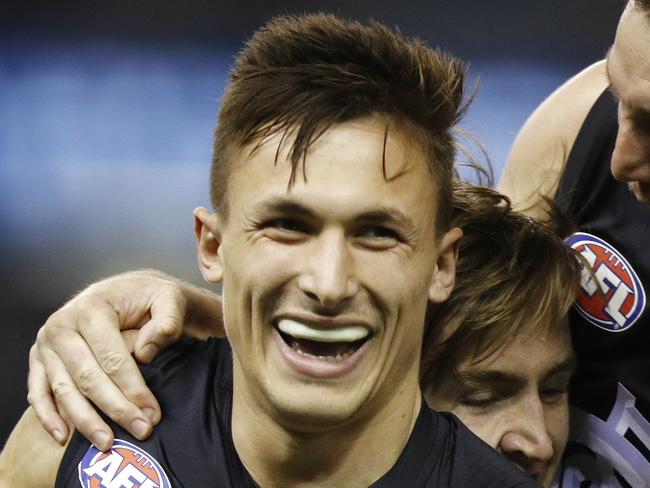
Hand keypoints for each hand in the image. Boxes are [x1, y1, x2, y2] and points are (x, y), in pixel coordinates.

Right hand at [28, 269, 222, 450]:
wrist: (126, 291)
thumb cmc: (149, 297)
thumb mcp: (169, 299)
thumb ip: (166, 321)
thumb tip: (144, 353)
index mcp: (92, 308)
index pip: (112, 358)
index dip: (133, 389)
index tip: (152, 413)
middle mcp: (62, 325)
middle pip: (87, 377)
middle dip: (115, 409)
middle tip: (140, 430)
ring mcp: (46, 343)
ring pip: (63, 389)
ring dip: (84, 421)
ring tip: (107, 442)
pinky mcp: (40, 358)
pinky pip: (39, 391)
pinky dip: (48, 416)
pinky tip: (64, 437)